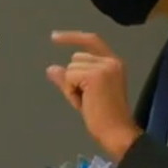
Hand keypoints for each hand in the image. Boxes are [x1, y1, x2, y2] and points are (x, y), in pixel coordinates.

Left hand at [47, 31, 141, 160]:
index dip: (72, 37)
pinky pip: (69, 77)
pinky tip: (84, 102)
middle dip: (73, 78)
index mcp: (114, 63)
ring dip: (72, 86)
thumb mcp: (83, 93)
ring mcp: (104, 67)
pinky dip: (71, 91)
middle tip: (86, 98)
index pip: (92, 40)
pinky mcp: (95, 75)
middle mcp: (111, 61)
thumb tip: (51, 68)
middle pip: (76, 58)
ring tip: (88, 101)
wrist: (116, 131)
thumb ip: (69, 79)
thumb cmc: (103, 117)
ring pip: (71, 68)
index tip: (54, 37)